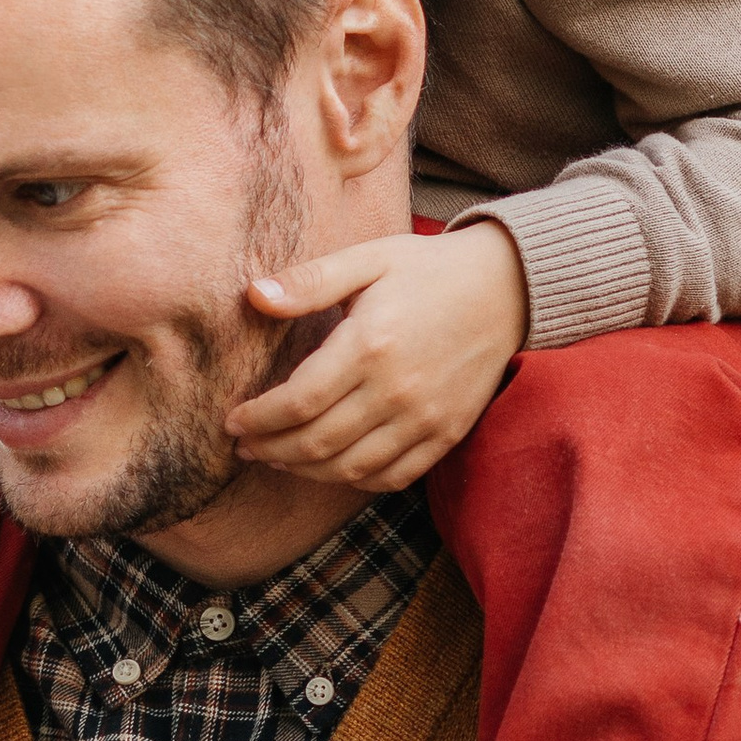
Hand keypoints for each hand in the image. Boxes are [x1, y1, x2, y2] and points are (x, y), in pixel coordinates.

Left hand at [226, 221, 528, 488]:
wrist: (507, 287)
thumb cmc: (428, 269)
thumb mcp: (367, 259)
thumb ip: (309, 281)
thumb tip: (254, 296)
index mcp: (370, 346)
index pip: (298, 403)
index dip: (258, 420)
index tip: (233, 421)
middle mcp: (397, 390)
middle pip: (317, 443)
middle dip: (271, 450)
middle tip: (245, 447)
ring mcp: (425, 418)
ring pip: (350, 468)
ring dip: (305, 471)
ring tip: (278, 458)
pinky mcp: (447, 433)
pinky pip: (393, 477)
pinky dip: (355, 480)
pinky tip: (331, 467)